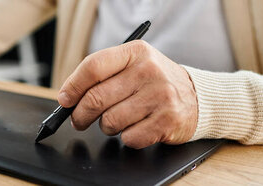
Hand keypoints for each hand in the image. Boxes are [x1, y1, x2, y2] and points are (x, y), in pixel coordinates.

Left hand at [58, 40, 197, 148]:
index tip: (65, 99)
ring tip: (117, 120)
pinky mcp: (167, 121)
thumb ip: (104, 75)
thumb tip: (68, 97)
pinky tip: (137, 127)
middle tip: (79, 120)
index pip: (93, 67)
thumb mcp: (134, 65)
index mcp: (136, 52)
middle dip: (81, 115)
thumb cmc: (155, 82)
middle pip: (96, 98)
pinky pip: (129, 138)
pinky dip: (127, 138)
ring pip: (110, 121)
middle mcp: (148, 71)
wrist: (197, 97)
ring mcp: (160, 96)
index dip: (73, 86)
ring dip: (107, 127)